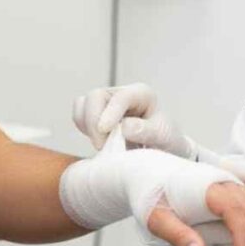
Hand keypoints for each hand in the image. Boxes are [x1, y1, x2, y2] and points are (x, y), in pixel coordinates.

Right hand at [73, 83, 196, 158]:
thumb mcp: (165, 137)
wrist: (160, 150)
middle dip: (94, 121)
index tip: (104, 131)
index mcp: (141, 94)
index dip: (111, 112)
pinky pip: (79, 116)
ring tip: (103, 145)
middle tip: (102, 146)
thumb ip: (149, 131)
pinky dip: (83, 129)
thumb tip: (127, 127)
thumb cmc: (165, 140)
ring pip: (82, 104)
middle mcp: (121, 94)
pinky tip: (99, 141)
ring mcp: (106, 103)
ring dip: (87, 126)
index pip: (122, 97)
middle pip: (96, 96)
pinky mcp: (95, 114)